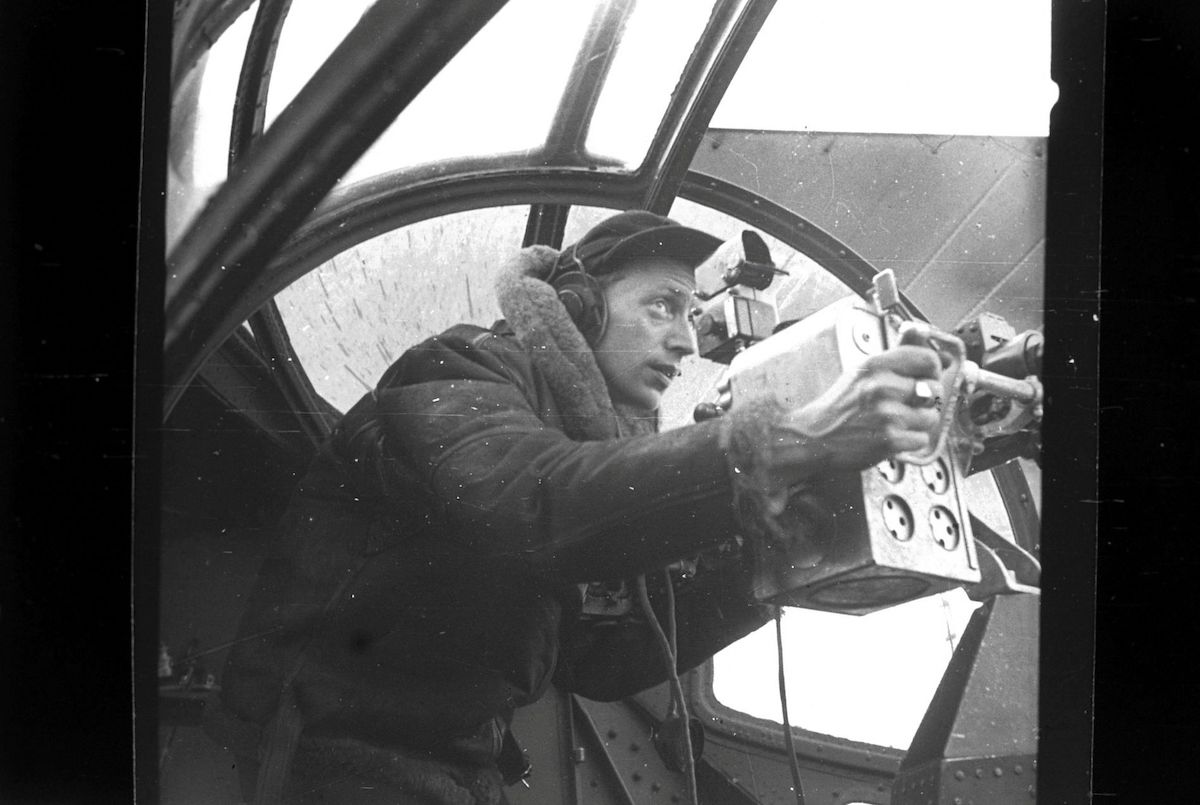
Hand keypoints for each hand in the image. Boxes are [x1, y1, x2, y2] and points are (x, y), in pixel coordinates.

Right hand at [769, 346, 942, 479]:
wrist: (814, 438)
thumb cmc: (840, 405)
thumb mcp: (864, 371)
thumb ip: (899, 353)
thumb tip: (928, 337)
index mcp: (876, 364)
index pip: (928, 359)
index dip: (931, 371)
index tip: (922, 378)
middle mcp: (882, 386)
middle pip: (934, 390)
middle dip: (924, 401)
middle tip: (902, 406)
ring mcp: (886, 414)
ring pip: (930, 418)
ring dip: (916, 424)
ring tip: (893, 423)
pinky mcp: (889, 440)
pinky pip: (921, 440)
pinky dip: (908, 442)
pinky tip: (889, 437)